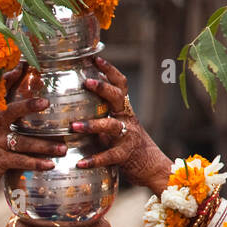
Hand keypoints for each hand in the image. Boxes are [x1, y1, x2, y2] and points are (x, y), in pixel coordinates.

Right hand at [0, 65, 61, 195]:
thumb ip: (7, 130)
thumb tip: (30, 125)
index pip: (2, 96)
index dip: (11, 80)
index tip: (24, 66)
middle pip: (11, 111)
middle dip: (29, 105)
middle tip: (47, 103)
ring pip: (23, 141)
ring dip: (45, 145)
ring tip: (63, 147)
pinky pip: (20, 160)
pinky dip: (36, 163)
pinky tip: (50, 165)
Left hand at [72, 54, 170, 193]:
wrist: (152, 167)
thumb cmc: (127, 144)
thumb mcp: (116, 125)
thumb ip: (101, 115)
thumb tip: (75, 104)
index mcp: (124, 109)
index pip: (120, 84)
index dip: (110, 70)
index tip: (95, 58)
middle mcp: (127, 119)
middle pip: (118, 98)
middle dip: (103, 88)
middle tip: (86, 82)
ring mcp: (127, 136)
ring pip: (111, 126)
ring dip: (92, 125)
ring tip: (73, 126)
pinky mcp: (124, 156)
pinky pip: (108, 156)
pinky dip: (94, 160)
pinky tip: (80, 163)